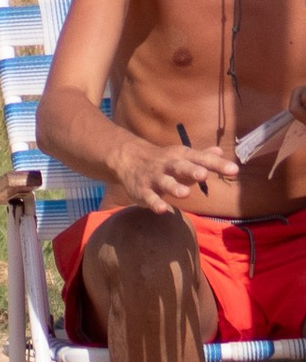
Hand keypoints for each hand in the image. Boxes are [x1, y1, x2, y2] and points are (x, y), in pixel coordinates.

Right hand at [117, 133, 236, 212]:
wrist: (128, 158)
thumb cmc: (164, 161)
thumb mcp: (183, 156)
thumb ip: (203, 157)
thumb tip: (222, 152)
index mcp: (181, 157)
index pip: (201, 159)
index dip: (217, 164)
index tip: (234, 170)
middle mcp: (168, 165)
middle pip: (181, 167)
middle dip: (191, 170)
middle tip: (203, 175)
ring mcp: (154, 178)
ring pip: (164, 182)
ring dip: (174, 187)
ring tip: (185, 194)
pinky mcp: (142, 190)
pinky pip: (149, 197)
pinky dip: (154, 203)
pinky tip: (162, 209)